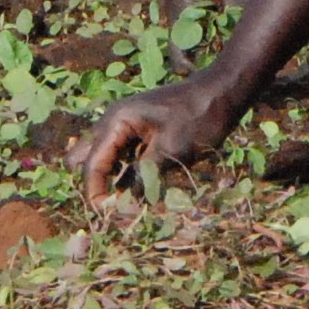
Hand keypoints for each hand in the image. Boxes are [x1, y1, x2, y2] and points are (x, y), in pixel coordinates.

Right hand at [69, 73, 245, 195]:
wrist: (221, 92)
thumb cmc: (196, 119)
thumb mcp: (169, 152)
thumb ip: (142, 177)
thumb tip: (121, 205)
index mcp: (116, 121)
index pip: (92, 164)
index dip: (95, 193)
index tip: (108, 216)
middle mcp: (114, 121)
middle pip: (87, 158)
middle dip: (96, 184)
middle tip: (114, 206)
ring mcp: (126, 125)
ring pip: (104, 158)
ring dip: (112, 180)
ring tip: (129, 203)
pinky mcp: (140, 131)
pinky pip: (122, 156)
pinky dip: (127, 173)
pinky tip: (141, 188)